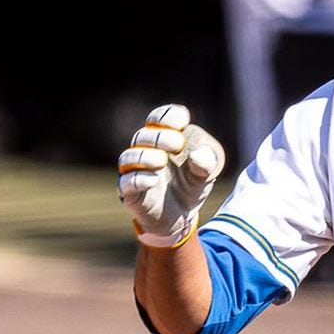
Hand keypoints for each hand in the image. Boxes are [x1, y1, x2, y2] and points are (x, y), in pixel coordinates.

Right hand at [117, 104, 224, 247]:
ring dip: (145, 156)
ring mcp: (134, 171)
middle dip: (160, 136)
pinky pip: (126, 183)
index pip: (159, 118)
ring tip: (162, 160)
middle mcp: (145, 150)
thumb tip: (199, 156)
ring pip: (129, 157)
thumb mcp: (205, 174)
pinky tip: (153, 180)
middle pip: (143, 135)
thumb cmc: (191, 186)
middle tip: (177, 143)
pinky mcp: (129, 192)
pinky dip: (138, 179)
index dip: (167, 116)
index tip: (182, 122)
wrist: (181, 217)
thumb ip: (207, 163)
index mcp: (164, 138)